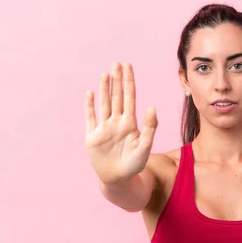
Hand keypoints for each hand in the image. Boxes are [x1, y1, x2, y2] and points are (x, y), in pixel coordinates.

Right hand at [85, 62, 157, 184]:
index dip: (128, 82)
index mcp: (130, 123)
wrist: (118, 179)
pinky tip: (91, 93)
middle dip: (117, 80)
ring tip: (106, 74)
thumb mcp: (145, 146)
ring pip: (104, 104)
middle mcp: (117, 122)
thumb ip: (150, 127)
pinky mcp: (93, 136)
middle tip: (117, 63)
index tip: (128, 66)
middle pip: (117, 97)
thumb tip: (151, 107)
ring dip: (105, 89)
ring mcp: (104, 128)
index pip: (130, 97)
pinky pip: (91, 117)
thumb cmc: (134, 164)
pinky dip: (90, 106)